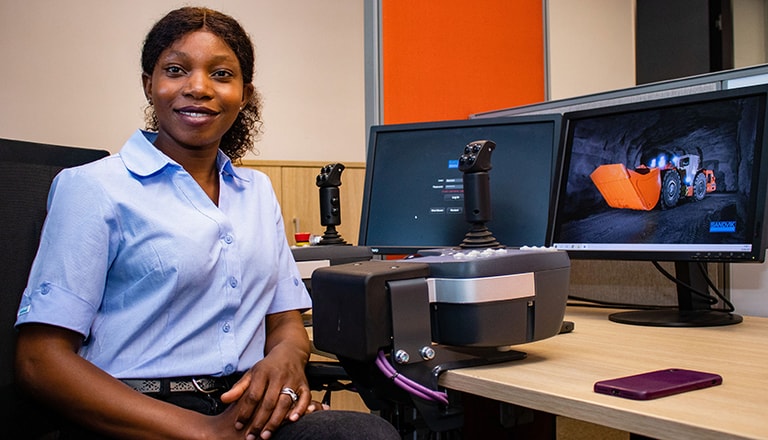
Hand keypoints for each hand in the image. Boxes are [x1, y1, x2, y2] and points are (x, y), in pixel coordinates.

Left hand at [219, 310, 311, 438]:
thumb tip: (224, 399)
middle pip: (268, 402)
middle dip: (259, 422)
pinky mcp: (304, 384)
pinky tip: (293, 420)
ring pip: (284, 403)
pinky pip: (305, 398)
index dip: (245, 412)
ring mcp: (293, 380)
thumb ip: (239, 387)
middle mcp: (278, 376)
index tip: (239, 425)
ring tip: (266, 435)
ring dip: (276, 421)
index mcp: (263, 373)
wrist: (290, 352)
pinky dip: (300, 409)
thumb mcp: (252, 373)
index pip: (253, 395)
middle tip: (252, 437)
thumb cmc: (269, 366)